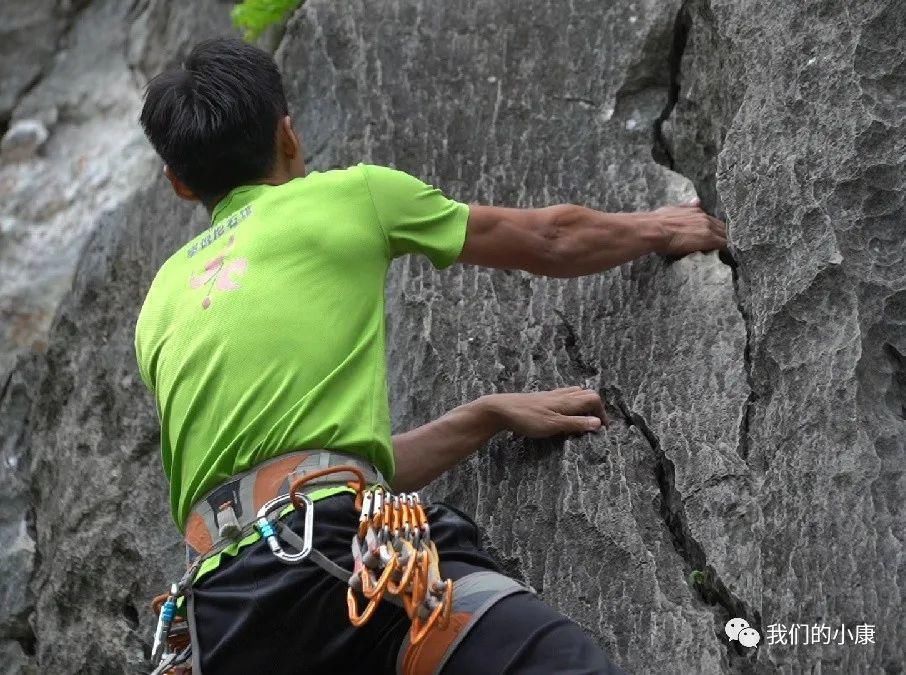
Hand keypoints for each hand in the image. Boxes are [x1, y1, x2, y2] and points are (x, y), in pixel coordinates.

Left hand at [482, 387, 606, 437]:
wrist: (501, 409)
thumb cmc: (527, 418)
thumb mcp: (554, 425)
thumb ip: (576, 423)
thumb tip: (598, 423)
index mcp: (567, 401)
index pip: (593, 399)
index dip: (602, 412)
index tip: (603, 428)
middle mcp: (561, 395)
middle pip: (586, 393)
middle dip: (595, 406)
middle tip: (596, 423)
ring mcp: (550, 395)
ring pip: (574, 393)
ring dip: (583, 403)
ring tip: (584, 417)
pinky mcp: (541, 398)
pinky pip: (563, 395)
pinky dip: (571, 402)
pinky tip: (564, 412)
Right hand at [652, 198, 726, 255]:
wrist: (654, 230)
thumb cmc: (657, 222)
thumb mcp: (673, 209)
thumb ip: (687, 206)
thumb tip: (697, 200)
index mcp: (696, 211)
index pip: (712, 220)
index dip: (716, 228)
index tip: (717, 234)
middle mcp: (704, 217)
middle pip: (722, 227)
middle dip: (725, 234)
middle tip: (727, 244)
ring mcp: (708, 228)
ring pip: (726, 235)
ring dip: (728, 241)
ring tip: (731, 249)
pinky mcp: (709, 239)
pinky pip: (725, 244)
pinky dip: (728, 248)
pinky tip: (731, 253)